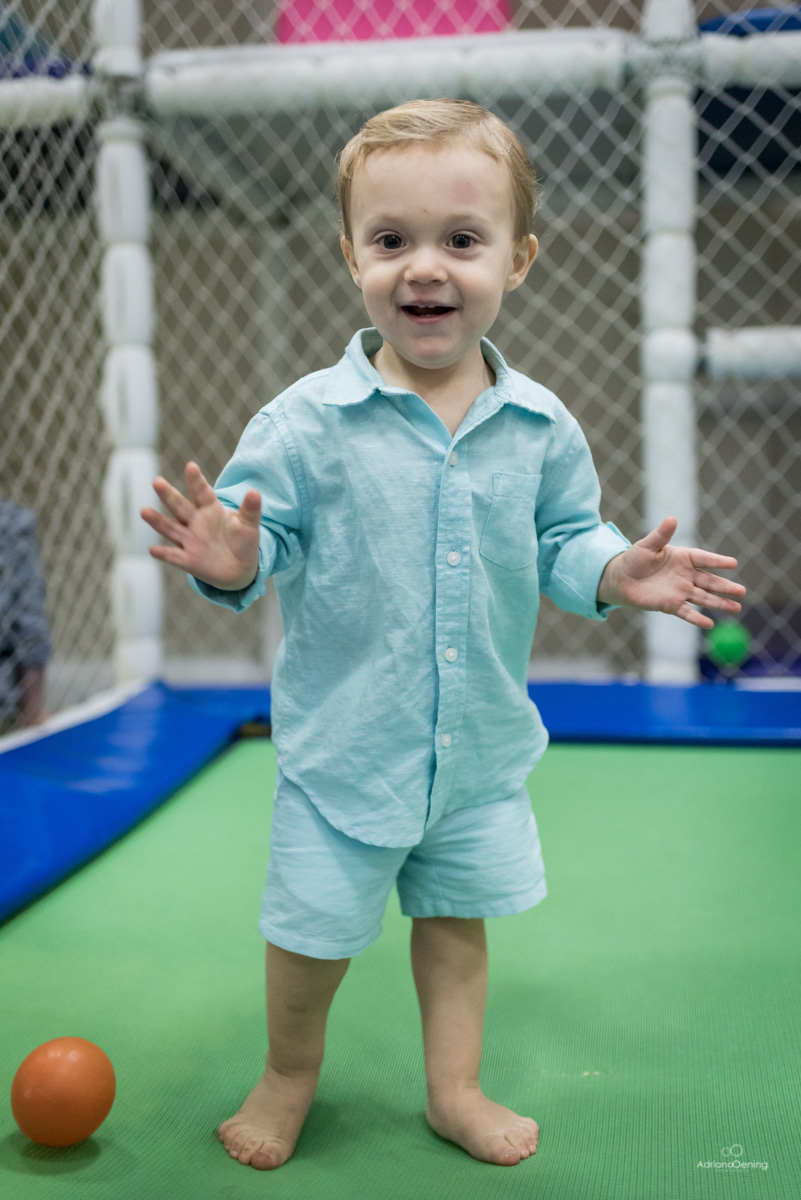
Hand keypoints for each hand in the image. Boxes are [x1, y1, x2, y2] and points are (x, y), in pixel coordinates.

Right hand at [141, 461, 260, 590]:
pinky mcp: (188, 560)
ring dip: (157, 521)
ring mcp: (189, 541)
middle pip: (180, 507)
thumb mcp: (249, 525)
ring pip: (171, 529)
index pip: (202, 492)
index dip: (197, 481)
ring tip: (144, 511)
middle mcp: (195, 522)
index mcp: (210, 509)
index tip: (191, 466)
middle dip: (169, 495)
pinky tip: (152, 550)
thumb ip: (251, 510)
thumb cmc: (242, 541)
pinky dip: (164, 554)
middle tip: (157, 481)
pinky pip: (174, 556)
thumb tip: (255, 492)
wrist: (239, 569)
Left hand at [597, 515, 745, 629]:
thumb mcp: (647, 545)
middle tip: (742, 591)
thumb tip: (671, 518)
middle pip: (709, 581)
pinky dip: (697, 619)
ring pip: (704, 598)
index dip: (718, 561)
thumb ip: (661, 535)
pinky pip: (686, 612)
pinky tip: (709, 624)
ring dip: (719, 603)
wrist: (621, 579)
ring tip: (737, 608)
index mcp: (683, 557)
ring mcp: (680, 591)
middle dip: (725, 587)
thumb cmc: (634, 559)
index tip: (733, 563)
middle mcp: (686, 575)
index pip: (704, 559)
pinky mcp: (671, 605)